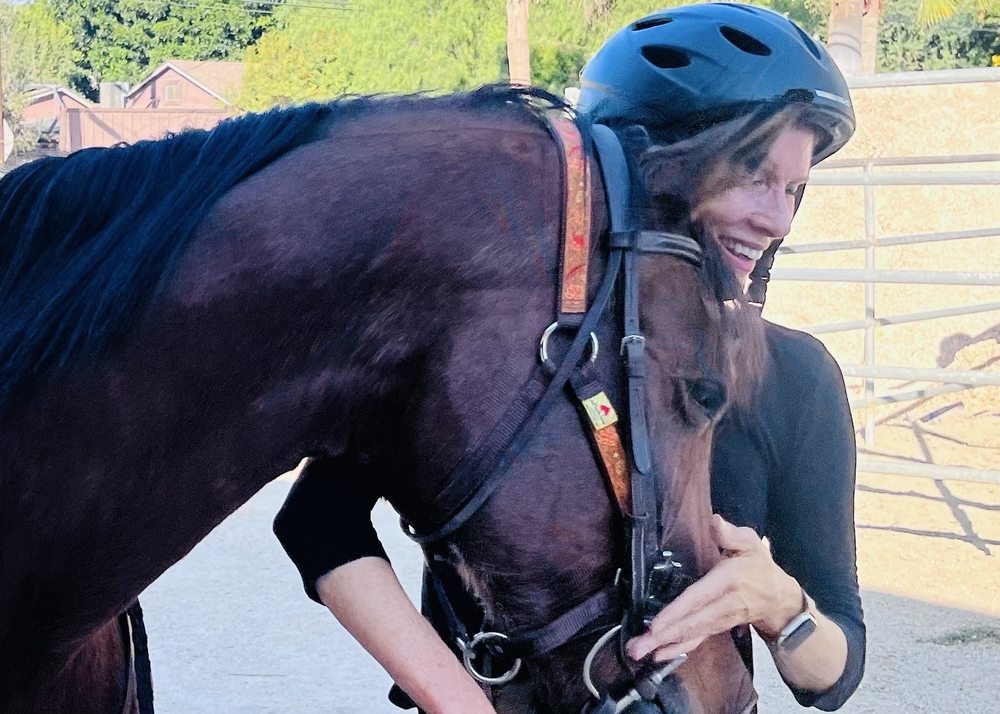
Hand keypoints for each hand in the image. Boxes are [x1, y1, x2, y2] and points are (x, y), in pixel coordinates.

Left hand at [625, 514, 800, 662]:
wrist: (779, 599)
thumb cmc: (759, 566)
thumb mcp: (751, 544)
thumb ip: (732, 534)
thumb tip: (715, 522)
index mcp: (728, 580)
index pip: (699, 597)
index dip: (678, 611)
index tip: (657, 623)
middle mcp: (723, 605)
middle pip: (692, 622)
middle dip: (664, 635)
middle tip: (638, 646)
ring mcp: (720, 620)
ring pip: (691, 634)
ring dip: (664, 645)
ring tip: (640, 652)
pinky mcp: (716, 628)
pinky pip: (696, 641)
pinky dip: (677, 650)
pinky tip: (659, 656)